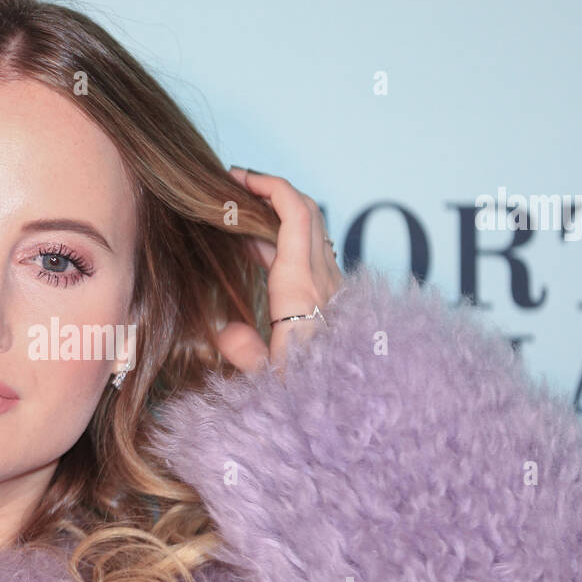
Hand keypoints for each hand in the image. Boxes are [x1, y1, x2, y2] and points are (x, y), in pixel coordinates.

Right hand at [214, 168, 343, 373]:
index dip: (269, 185)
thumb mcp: (269, 379)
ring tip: (239, 218)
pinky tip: (255, 253)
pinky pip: (308, 254)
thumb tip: (225, 330)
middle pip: (307, 210)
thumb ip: (244, 352)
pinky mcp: (332, 298)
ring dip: (276, 216)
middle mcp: (323, 278)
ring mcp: (332, 285)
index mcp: (302, 287)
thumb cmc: (314, 391)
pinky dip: (281, 241)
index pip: (295, 214)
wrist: (356, 403)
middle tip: (236, 188)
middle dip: (271, 191)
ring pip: (309, 231)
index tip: (238, 177)